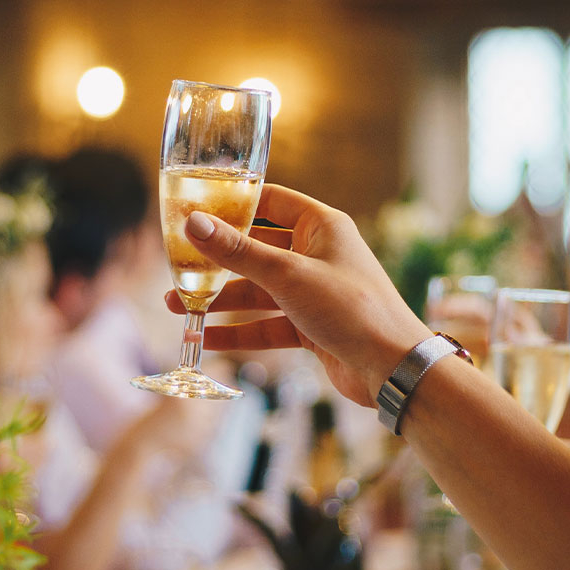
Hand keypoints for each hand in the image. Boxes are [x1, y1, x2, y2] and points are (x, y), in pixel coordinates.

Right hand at [164, 185, 429, 406]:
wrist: (392, 368)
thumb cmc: (352, 309)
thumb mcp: (287, 276)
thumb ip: (238, 253)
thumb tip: (194, 224)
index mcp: (322, 226)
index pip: (270, 202)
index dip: (233, 205)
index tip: (196, 211)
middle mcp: (318, 254)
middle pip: (257, 249)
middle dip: (217, 262)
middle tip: (177, 267)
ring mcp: (314, 292)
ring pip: (258, 290)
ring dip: (221, 299)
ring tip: (178, 307)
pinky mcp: (311, 326)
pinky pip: (267, 323)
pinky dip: (238, 331)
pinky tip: (206, 337)